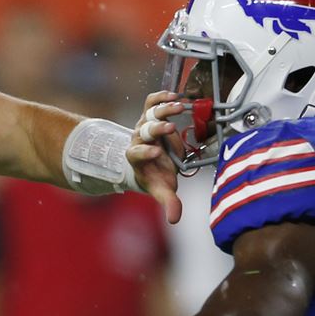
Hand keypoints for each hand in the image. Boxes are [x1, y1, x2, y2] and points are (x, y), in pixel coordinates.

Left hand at [129, 91, 183, 223]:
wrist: (150, 160)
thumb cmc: (156, 176)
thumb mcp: (162, 189)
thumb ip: (168, 202)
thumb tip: (174, 220)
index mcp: (137, 158)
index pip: (136, 154)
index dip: (144, 153)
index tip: (156, 154)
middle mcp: (138, 140)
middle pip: (144, 131)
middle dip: (156, 129)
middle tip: (170, 127)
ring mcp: (144, 126)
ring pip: (149, 114)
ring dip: (163, 110)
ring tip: (178, 106)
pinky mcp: (150, 115)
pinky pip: (151, 103)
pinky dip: (160, 97)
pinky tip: (175, 96)